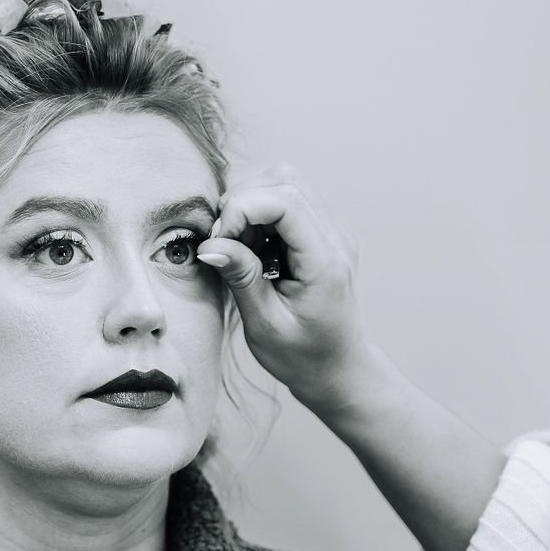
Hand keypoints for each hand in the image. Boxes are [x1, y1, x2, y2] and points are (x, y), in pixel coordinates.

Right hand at [197, 164, 372, 413]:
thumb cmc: (304, 358)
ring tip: (239, 249)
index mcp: (325, 261)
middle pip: (284, 180)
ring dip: (249, 207)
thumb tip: (211, 245)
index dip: (242, 209)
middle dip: (242, 202)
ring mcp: (331, 232)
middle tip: (225, 244)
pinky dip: (259, 216)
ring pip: (283, 184)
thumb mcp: (265, 326)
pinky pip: (286, 202)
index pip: (285, 200)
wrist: (338, 370)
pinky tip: (253, 251)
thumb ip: (242, 279)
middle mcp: (335, 237)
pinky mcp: (321, 234)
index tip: (219, 241)